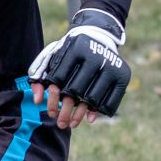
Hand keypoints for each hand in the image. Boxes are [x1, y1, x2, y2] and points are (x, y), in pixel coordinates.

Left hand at [27, 8, 130, 126]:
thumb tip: (37, 101)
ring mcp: (111, 66)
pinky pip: (112, 98)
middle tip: (60, 123)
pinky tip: (89, 118)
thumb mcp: (53, 57)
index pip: (60, 78)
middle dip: (66, 110)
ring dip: (81, 114)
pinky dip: (100, 110)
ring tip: (72, 124)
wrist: (98, 36)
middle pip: (76, 91)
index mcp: (75, 49)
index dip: (53, 97)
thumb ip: (40, 75)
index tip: (50, 110)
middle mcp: (95, 57)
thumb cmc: (71, 52)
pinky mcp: (123, 75)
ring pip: (94, 97)